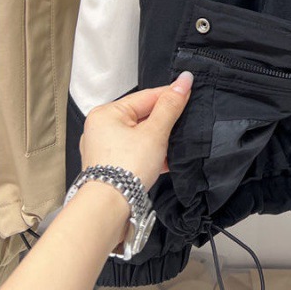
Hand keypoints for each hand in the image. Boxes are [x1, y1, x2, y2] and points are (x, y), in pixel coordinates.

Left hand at [79, 71, 193, 190]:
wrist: (109, 210)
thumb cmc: (125, 169)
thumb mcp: (155, 132)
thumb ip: (171, 105)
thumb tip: (184, 80)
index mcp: (106, 113)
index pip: (147, 96)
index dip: (171, 95)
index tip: (190, 92)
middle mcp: (101, 128)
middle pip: (143, 115)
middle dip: (165, 121)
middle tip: (184, 122)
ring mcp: (104, 149)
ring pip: (141, 135)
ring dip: (160, 139)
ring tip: (175, 144)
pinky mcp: (110, 166)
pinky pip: (136, 151)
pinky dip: (151, 154)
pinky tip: (166, 160)